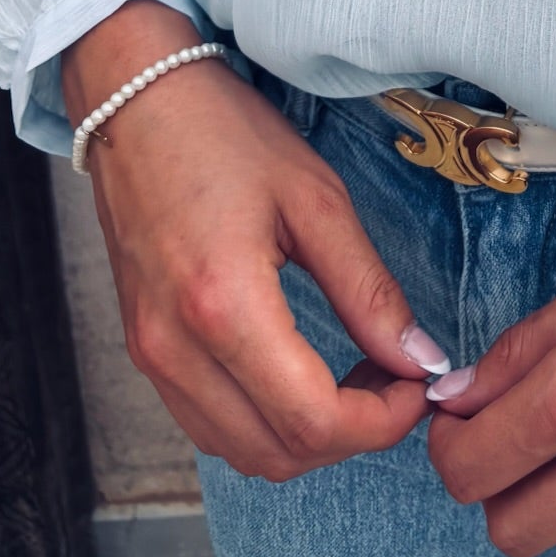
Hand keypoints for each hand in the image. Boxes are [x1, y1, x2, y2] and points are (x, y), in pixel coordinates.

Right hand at [62, 1, 442, 480]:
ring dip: (307, 436)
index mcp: (224, 304)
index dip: (380, 421)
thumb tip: (419, 358)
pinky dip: (263, 421)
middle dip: (352, 434)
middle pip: (277, 452)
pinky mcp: (144, 350)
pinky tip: (301, 373)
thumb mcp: (315, 198)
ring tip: (356, 374)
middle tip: (396, 379)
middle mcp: (176, 347)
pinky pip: (208, 424)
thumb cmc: (223, 134)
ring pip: (241, 451)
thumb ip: (368, 289)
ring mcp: (151, 355)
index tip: (418, 386)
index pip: (312, 419)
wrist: (136, 103)